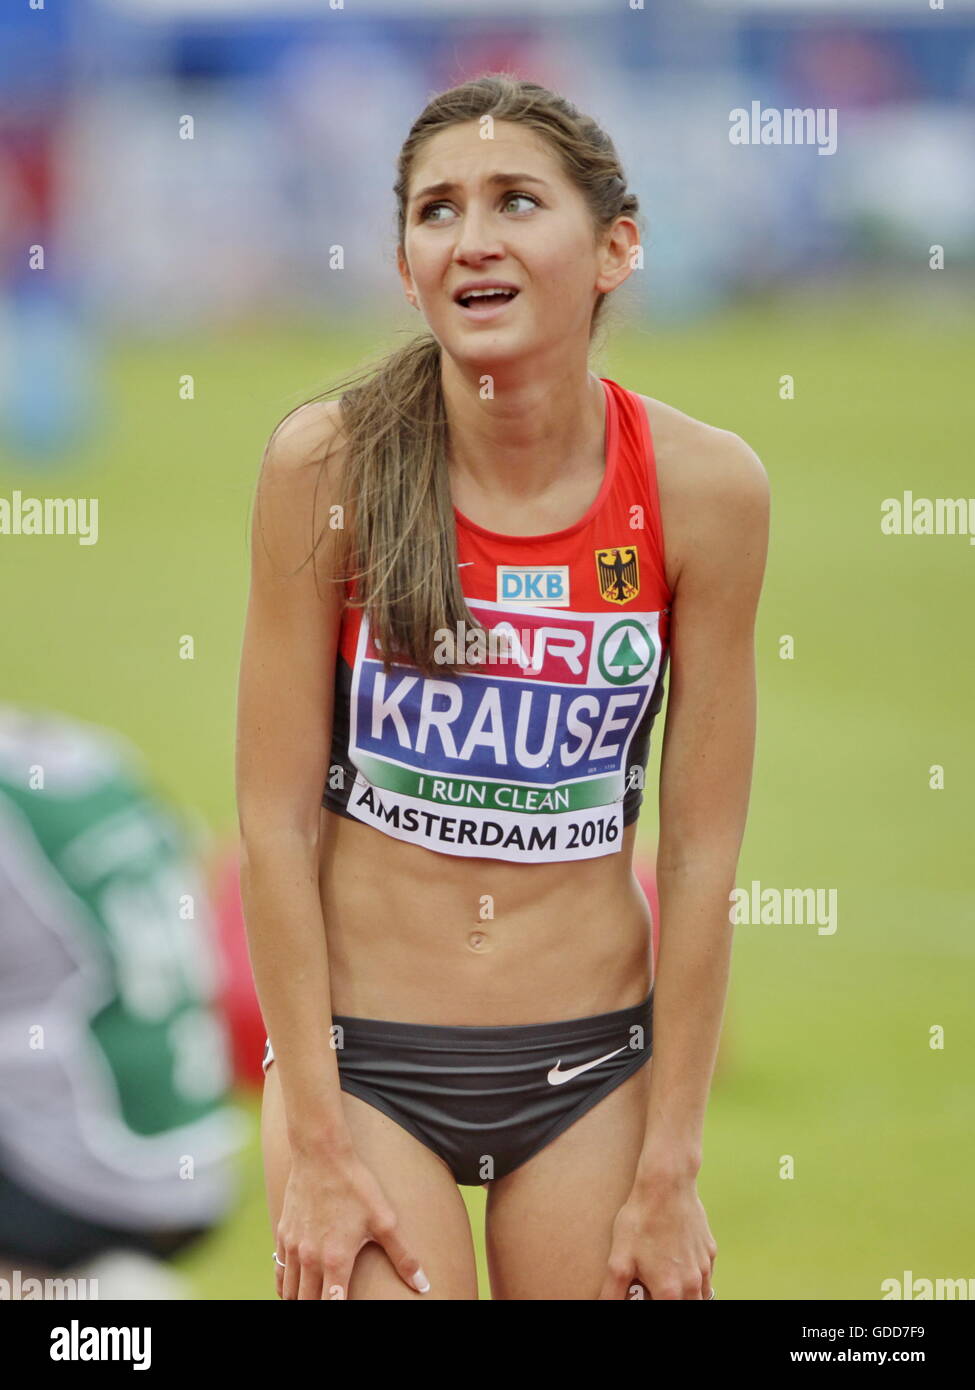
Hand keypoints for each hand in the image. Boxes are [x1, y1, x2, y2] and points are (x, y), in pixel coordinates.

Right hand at [274, 1149, 429, 1299]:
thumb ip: (403, 1256)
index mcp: (335, 1260)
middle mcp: (310, 1258)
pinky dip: (285, 1285)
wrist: (321, 1154)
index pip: (331, 1306)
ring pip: (289, 1292)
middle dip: (316, 1308)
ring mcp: (293, 1247)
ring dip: (300, 1300)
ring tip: (314, 1299)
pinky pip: (279, 1271)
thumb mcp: (385, 1220)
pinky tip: (292, 1288)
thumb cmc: (355, 1186)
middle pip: (306, 1303)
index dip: (336, 1311)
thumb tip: (423, 1284)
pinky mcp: (283, 1234)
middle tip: (332, 1301)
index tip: (345, 1306)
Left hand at [598, 1173, 716, 1299]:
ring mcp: (704, 1267)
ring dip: (687, 1295)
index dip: (652, 1304)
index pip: (666, 1312)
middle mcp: (692, 1284)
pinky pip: (706, 1276)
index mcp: (670, 1291)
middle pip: (688, 1306)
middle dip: (671, 1300)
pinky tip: (679, 1265)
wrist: (666, 1184)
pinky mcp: (710, 1251)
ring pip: (701, 1296)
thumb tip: (603, 1304)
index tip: (645, 1296)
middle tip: (654, 1289)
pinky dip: (696, 1279)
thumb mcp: (619, 1259)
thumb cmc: (642, 1219)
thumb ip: (612, 1292)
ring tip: (668, 1282)